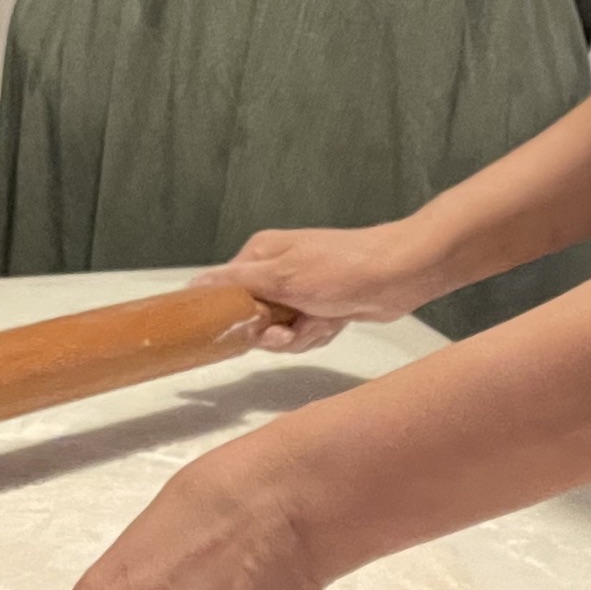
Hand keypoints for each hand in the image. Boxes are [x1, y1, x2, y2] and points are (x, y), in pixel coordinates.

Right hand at [210, 220, 448, 351]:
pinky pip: (304, 335)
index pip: (227, 292)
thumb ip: (236, 283)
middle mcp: (276, 271)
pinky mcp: (320, 309)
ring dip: (302, 335)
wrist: (398, 276)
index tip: (251, 326)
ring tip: (322, 319)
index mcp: (260, 254)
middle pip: (254, 320)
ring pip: (280, 333)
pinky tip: (335, 322)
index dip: (235, 315)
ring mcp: (299, 292)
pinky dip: (318, 334)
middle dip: (277, 332)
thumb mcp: (281, 276)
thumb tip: (192, 286)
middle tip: (295, 326)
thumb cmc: (338, 270)